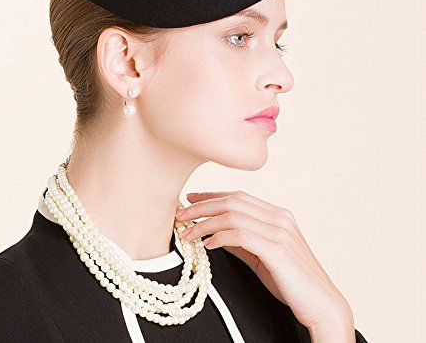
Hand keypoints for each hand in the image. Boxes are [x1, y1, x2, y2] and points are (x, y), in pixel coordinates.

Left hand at [176, 190, 353, 330]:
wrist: (322, 305)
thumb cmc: (292, 282)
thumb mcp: (262, 255)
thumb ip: (242, 241)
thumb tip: (214, 233)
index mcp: (278, 215)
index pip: (239, 196)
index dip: (212, 195)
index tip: (191, 199)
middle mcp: (280, 217)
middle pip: (232, 201)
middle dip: (202, 205)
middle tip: (180, 213)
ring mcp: (280, 231)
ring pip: (233, 215)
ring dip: (205, 222)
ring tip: (187, 232)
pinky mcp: (277, 249)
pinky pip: (240, 235)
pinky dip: (219, 236)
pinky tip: (207, 244)